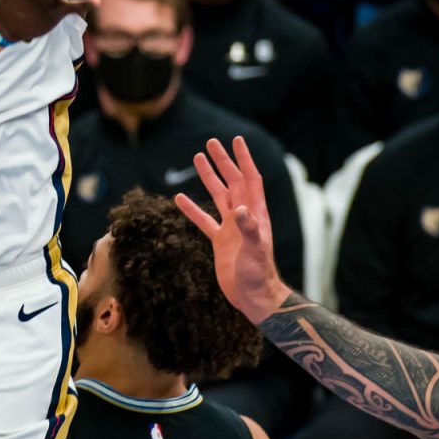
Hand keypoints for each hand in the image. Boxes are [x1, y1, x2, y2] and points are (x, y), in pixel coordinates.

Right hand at [174, 137, 288, 324]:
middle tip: (211, 142)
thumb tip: (240, 209)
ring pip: (219, 196)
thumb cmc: (258, 274)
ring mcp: (231, 228)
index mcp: (255, 213)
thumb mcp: (254, 250)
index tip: (236, 140)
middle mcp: (244, 216)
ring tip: (197, 159)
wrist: (253, 297)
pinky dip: (192, 209)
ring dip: (209, 177)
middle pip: (233, 182)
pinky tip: (179, 198)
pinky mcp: (220, 241)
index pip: (250, 179)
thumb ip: (248, 229)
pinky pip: (204, 220)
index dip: (243, 159)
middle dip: (223, 162)